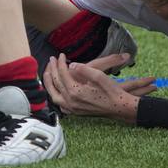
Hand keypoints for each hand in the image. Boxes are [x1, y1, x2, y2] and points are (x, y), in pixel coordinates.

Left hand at [43, 52, 157, 123]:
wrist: (119, 108)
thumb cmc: (111, 91)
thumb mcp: (99, 76)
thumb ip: (83, 69)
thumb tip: (72, 65)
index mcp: (75, 92)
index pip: (62, 74)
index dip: (60, 62)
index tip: (61, 55)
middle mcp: (71, 102)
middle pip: (56, 83)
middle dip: (52, 69)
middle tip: (51, 60)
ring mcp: (73, 109)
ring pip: (54, 96)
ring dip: (49, 84)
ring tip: (48, 73)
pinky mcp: (76, 113)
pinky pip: (61, 105)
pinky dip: (56, 96)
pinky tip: (57, 91)